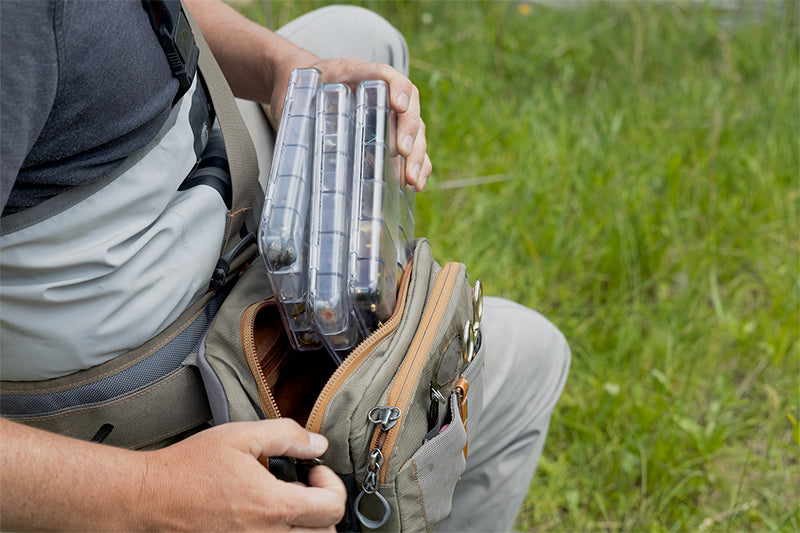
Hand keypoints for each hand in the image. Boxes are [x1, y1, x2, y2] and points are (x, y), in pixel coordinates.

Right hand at [140, 419, 345, 530]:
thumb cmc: (189, 468)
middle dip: (322, 506)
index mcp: (272, 506)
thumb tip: (318, 444)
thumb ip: (286, 436)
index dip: (331, 484)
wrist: (149, 499)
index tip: (313, 471)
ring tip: (284, 503)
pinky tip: (265, 518)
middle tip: (303, 487)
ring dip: (305, 524)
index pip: (333, 508)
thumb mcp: (240, 437)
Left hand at [270, 54, 431, 190]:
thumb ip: (298, 114)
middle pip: (408, 106)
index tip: (398, 106)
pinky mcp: (390, 132)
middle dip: (410, 131)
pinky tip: (416, 184)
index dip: (397, 88)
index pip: (385, 75)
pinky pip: (412, 146)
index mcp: (357, 74)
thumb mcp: (294, 96)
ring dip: (418, 154)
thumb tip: (298, 153)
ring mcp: (388, 112)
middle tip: (404, 153)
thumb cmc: (298, 90)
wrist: (300, 82)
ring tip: (413, 179)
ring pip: (415, 129)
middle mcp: (380, 91)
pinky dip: (419, 164)